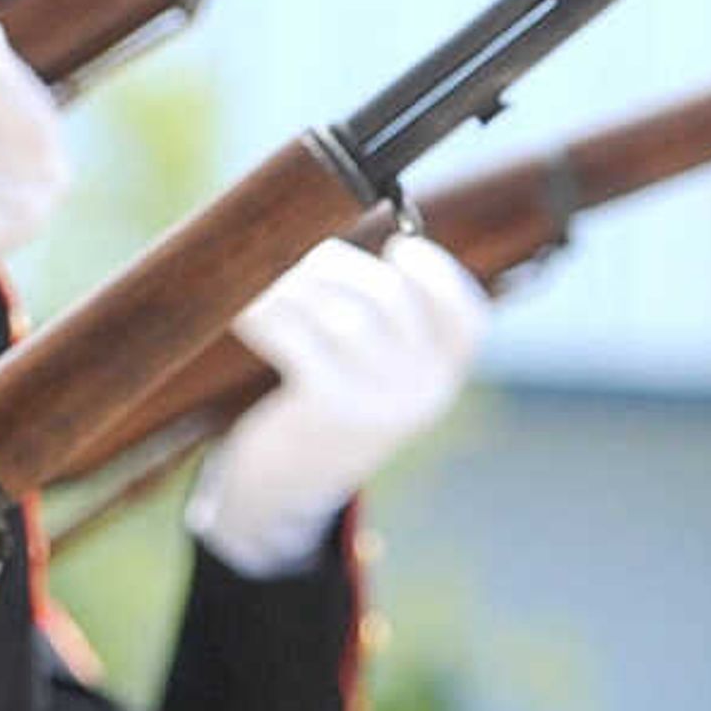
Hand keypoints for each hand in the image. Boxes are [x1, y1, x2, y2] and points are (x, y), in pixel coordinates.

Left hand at [187, 232, 485, 575]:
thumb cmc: (331, 400)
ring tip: (266, 281)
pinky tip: (244, 308)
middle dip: (338, 266)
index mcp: (441, 377)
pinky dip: (266, 313)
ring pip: (341, 312)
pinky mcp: (327, 405)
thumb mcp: (377, 370)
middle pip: (388, 297)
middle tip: (301, 262)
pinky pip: (296, 337)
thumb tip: (339, 227)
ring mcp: (377, 400)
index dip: (439, 276)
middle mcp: (420, 390)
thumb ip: (383, 318)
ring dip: (297, 284)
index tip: (401, 246)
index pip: (466, 320)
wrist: (291, 483)